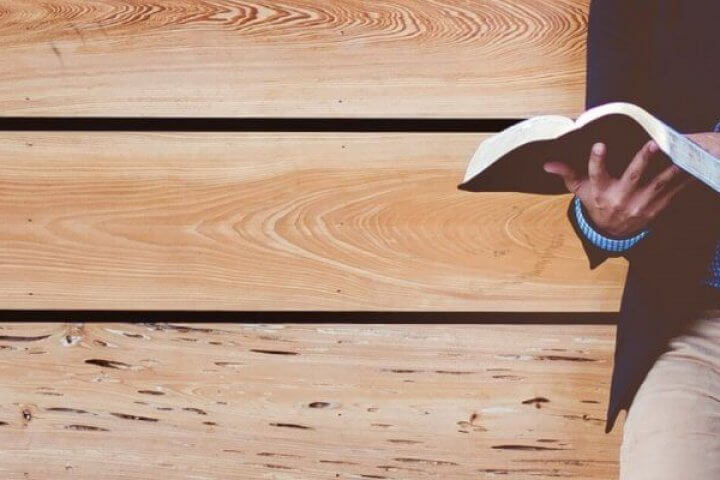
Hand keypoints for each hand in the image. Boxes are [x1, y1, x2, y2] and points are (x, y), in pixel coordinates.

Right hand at [542, 138, 701, 237]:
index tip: (599, 145)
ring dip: (670, 171)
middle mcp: (620, 199)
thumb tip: (547, 163)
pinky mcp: (655, 208)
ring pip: (657, 184)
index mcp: (600, 192)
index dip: (597, 160)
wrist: (611, 233)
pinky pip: (671, 193)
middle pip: (632, 177)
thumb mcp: (580, 190)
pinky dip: (682, 181)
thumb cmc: (595, 204)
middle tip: (652, 144)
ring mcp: (639, 204)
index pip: (596, 174)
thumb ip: (567, 173)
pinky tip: (689, 167)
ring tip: (679, 156)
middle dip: (643, 160)